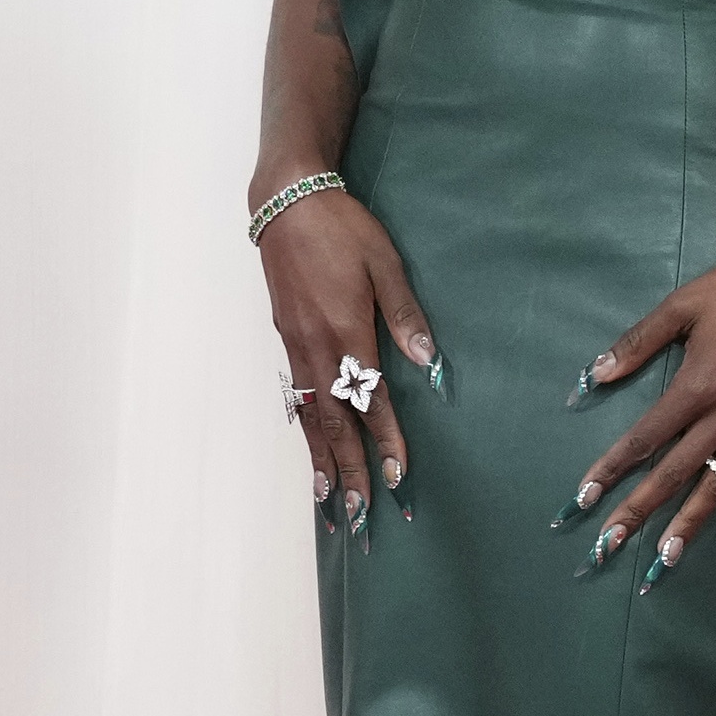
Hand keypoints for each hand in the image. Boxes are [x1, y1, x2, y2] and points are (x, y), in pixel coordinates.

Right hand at [261, 187, 434, 525]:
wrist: (286, 203)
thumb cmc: (342, 228)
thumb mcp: (384, 263)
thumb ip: (405, 315)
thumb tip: (429, 362)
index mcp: (347, 331)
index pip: (371, 400)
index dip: (386, 441)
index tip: (398, 475)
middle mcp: (317, 347)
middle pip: (335, 422)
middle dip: (350, 470)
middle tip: (362, 513)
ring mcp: (296, 346)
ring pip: (310, 417)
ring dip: (321, 461)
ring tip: (329, 500)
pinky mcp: (285, 339)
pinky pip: (297, 397)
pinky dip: (305, 430)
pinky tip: (310, 450)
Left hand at [568, 239, 715, 584]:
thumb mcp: (683, 306)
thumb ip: (639, 341)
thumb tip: (596, 374)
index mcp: (695, 387)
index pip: (644, 439)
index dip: (610, 470)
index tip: (584, 498)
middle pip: (674, 474)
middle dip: (639, 512)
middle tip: (610, 546)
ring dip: (692, 523)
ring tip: (669, 557)